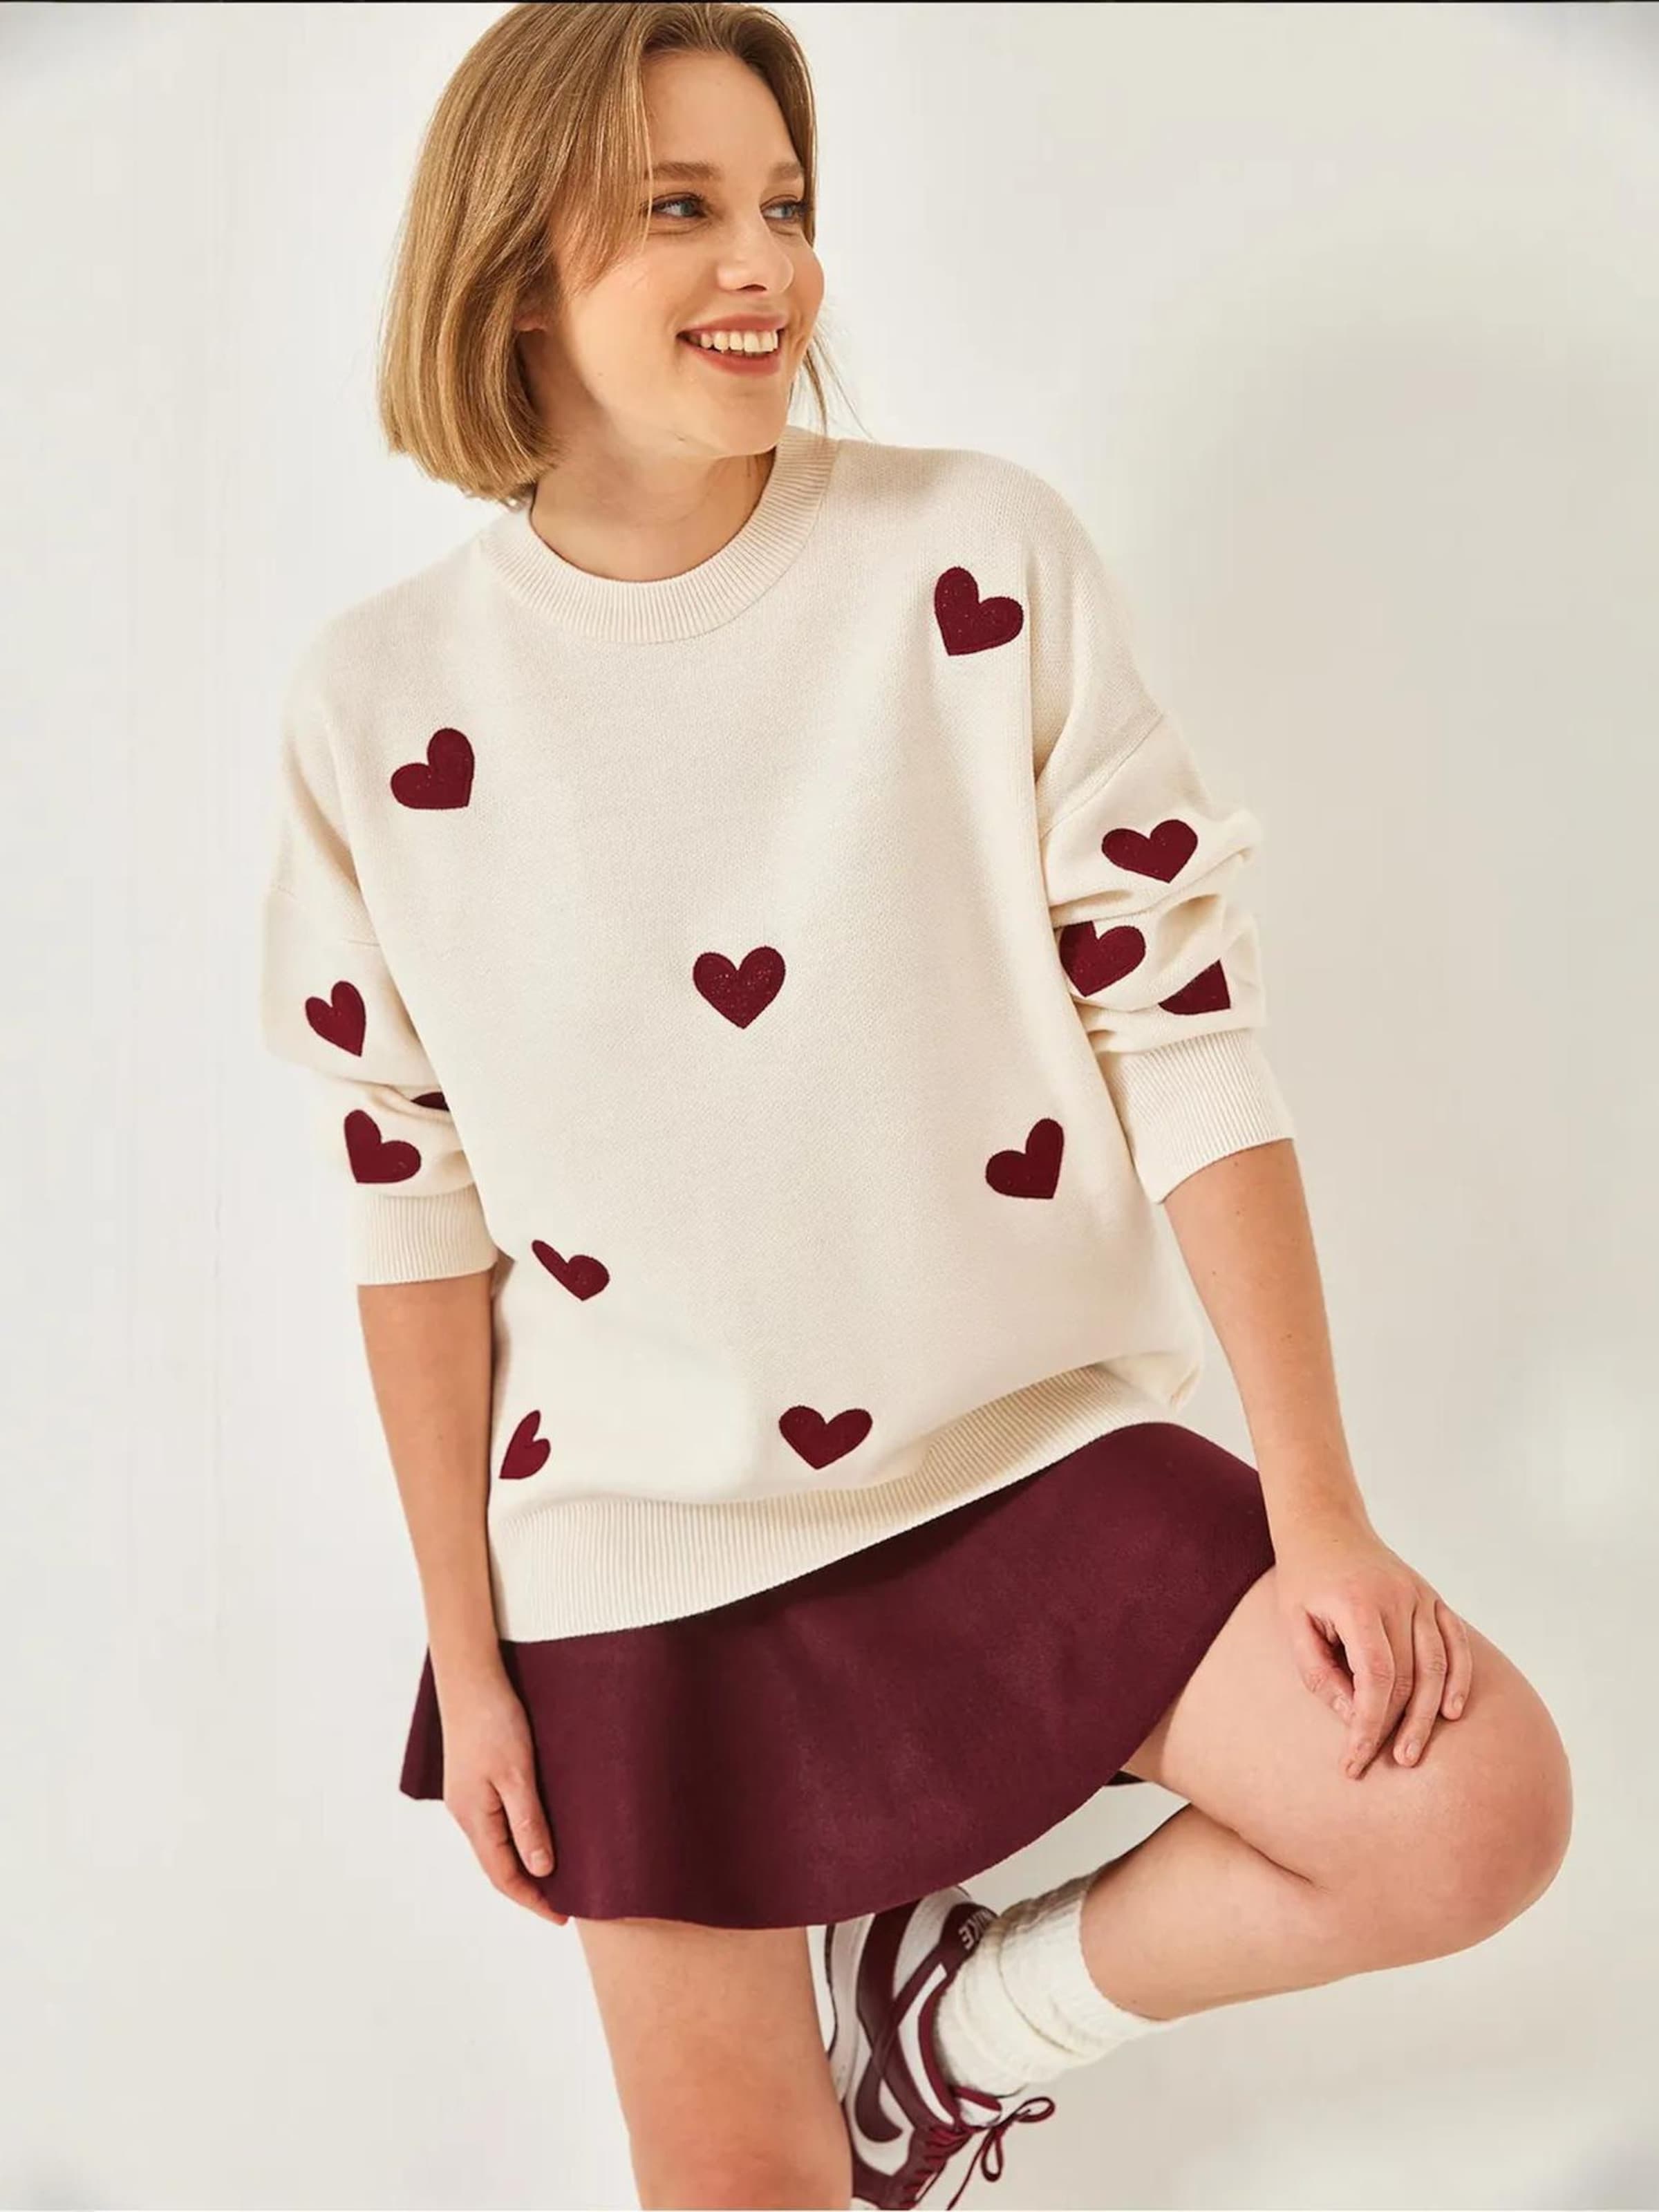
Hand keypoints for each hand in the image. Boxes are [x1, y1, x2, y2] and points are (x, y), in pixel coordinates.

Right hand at [435, 1665, 567, 1922]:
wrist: (471, 1678)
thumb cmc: (494, 1721)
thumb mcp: (517, 1774)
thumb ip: (528, 1823)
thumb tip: (542, 1870)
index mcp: (474, 1818)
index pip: (504, 1876)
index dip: (533, 1900)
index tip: (563, 1917)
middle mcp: (467, 1813)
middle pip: (498, 1865)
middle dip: (530, 1888)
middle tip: (566, 1901)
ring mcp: (469, 1796)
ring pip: (498, 1843)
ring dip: (524, 1863)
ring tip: (559, 1874)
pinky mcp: (476, 1779)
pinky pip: (498, 1821)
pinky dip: (519, 1837)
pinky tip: (538, 1832)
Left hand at [1270, 1506, 1473, 1777]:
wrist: (1325, 1526)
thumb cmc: (1304, 1580)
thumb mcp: (1294, 1624)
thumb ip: (1319, 1673)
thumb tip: (1354, 1717)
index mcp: (1357, 1603)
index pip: (1375, 1677)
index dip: (1369, 1723)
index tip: (1356, 1758)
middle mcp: (1396, 1597)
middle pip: (1410, 1676)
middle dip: (1397, 1727)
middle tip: (1386, 1763)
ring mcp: (1420, 1595)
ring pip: (1437, 1665)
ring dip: (1428, 1714)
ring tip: (1412, 1752)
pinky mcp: (1432, 1597)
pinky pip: (1455, 1642)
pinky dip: (1458, 1678)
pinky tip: (1451, 1711)